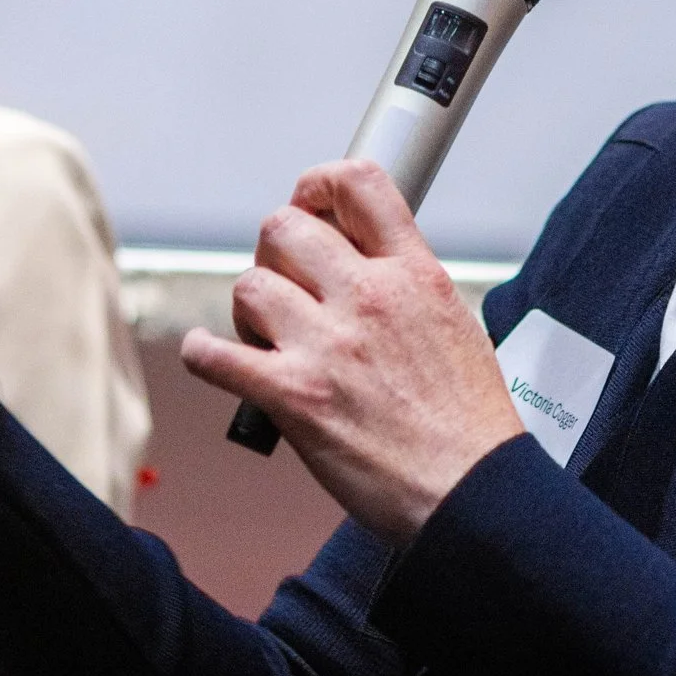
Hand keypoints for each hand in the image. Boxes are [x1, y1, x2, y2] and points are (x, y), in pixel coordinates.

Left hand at [181, 159, 526, 543]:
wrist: (473, 491)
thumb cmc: (469, 424)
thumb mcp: (455, 322)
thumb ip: (406, 284)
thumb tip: (363, 265)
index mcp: (413, 274)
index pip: (357, 184)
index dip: (317, 184)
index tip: (307, 202)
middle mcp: (368, 297)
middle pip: (283, 227)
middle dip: (274, 253)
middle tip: (285, 285)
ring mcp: (328, 345)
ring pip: (248, 285)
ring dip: (248, 309)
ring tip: (265, 335)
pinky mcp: (294, 396)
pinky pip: (216, 357)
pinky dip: (202, 355)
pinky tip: (209, 357)